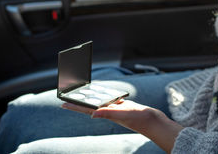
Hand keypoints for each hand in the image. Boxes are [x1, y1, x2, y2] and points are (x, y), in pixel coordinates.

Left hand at [62, 100, 182, 152]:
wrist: (154, 122)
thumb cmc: (140, 119)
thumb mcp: (123, 114)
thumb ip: (108, 113)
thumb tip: (92, 115)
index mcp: (107, 113)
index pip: (87, 109)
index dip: (75, 106)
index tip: (63, 103)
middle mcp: (110, 112)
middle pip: (91, 106)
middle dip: (80, 102)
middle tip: (69, 98)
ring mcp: (117, 109)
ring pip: (100, 103)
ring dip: (91, 99)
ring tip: (83, 96)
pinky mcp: (124, 106)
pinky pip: (111, 100)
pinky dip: (105, 97)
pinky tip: (104, 95)